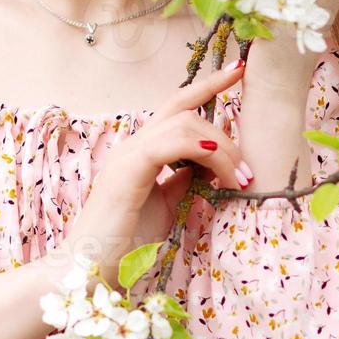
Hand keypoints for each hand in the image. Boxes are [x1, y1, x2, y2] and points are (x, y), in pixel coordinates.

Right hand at [55, 61, 249, 286]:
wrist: (91, 267)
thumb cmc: (125, 242)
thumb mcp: (165, 205)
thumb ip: (182, 181)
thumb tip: (206, 167)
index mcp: (141, 152)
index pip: (176, 107)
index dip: (208, 86)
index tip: (238, 70)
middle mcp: (132, 145)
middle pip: (186, 112)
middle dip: (226, 134)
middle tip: (248, 172)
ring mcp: (128, 155)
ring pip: (185, 125)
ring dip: (222, 151)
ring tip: (239, 181)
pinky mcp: (128, 170)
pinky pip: (170, 143)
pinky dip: (201, 150)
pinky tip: (219, 169)